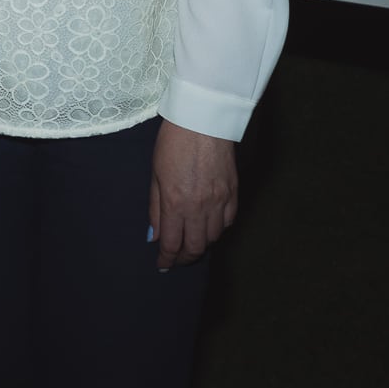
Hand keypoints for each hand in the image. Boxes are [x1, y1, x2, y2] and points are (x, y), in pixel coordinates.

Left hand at [149, 119, 237, 270]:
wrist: (203, 122)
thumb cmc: (173, 143)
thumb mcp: (155, 175)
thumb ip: (155, 208)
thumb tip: (154, 235)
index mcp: (176, 203)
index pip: (172, 243)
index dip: (167, 258)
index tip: (162, 265)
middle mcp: (200, 207)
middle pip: (196, 247)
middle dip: (184, 258)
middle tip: (176, 259)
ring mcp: (220, 202)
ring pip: (213, 238)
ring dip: (201, 244)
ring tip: (190, 242)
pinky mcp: (234, 194)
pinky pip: (227, 223)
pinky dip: (217, 230)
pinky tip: (208, 227)